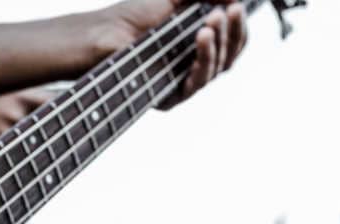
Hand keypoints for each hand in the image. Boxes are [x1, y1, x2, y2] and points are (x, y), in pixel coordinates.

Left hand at [105, 0, 247, 107]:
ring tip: (211, 21)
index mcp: (198, 47)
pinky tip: (202, 38)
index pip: (231, 42)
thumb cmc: (133, 15)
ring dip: (218, 43)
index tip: (237, 5)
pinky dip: (203, 61)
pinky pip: (195, 84)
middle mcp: (193, 67)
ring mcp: (180, 83)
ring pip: (217, 70)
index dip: (238, 26)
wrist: (101, 33)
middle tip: (229, 10)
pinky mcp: (167, 98)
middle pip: (229, 56)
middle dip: (232, 32)